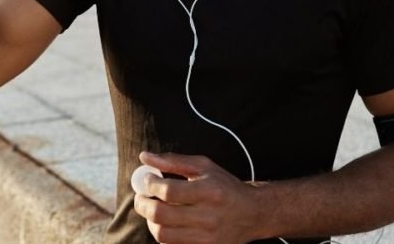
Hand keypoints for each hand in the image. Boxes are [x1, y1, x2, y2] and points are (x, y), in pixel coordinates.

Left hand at [133, 151, 262, 243]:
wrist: (252, 213)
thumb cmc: (224, 186)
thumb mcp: (204, 167)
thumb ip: (173, 161)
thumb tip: (144, 157)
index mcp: (209, 192)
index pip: (169, 191)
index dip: (150, 184)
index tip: (146, 179)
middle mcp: (209, 217)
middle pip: (162, 215)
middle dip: (143, 205)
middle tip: (141, 197)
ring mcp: (207, 238)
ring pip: (163, 235)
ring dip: (150, 222)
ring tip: (152, 211)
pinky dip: (163, 235)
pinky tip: (165, 224)